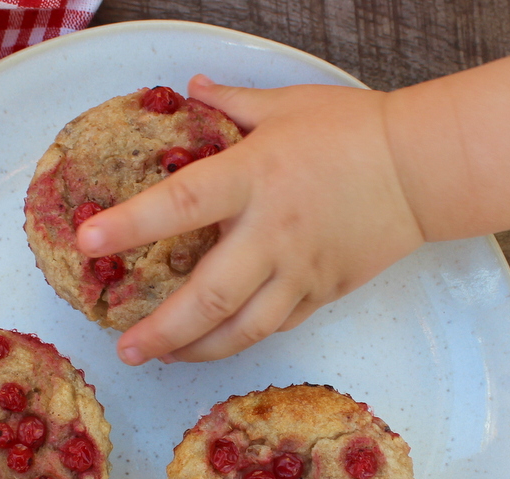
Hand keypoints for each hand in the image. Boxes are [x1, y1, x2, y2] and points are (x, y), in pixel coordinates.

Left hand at [75, 75, 425, 365]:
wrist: (422, 169)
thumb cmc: (352, 129)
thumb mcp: (286, 104)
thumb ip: (230, 103)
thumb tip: (188, 89)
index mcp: (254, 176)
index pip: (180, 204)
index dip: (130, 224)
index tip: (87, 241)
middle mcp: (272, 232)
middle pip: (207, 296)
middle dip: (161, 329)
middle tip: (124, 348)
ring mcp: (300, 271)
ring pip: (242, 329)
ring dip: (197, 350)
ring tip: (162, 358)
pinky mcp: (322, 293)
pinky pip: (274, 326)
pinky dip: (240, 340)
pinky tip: (214, 344)